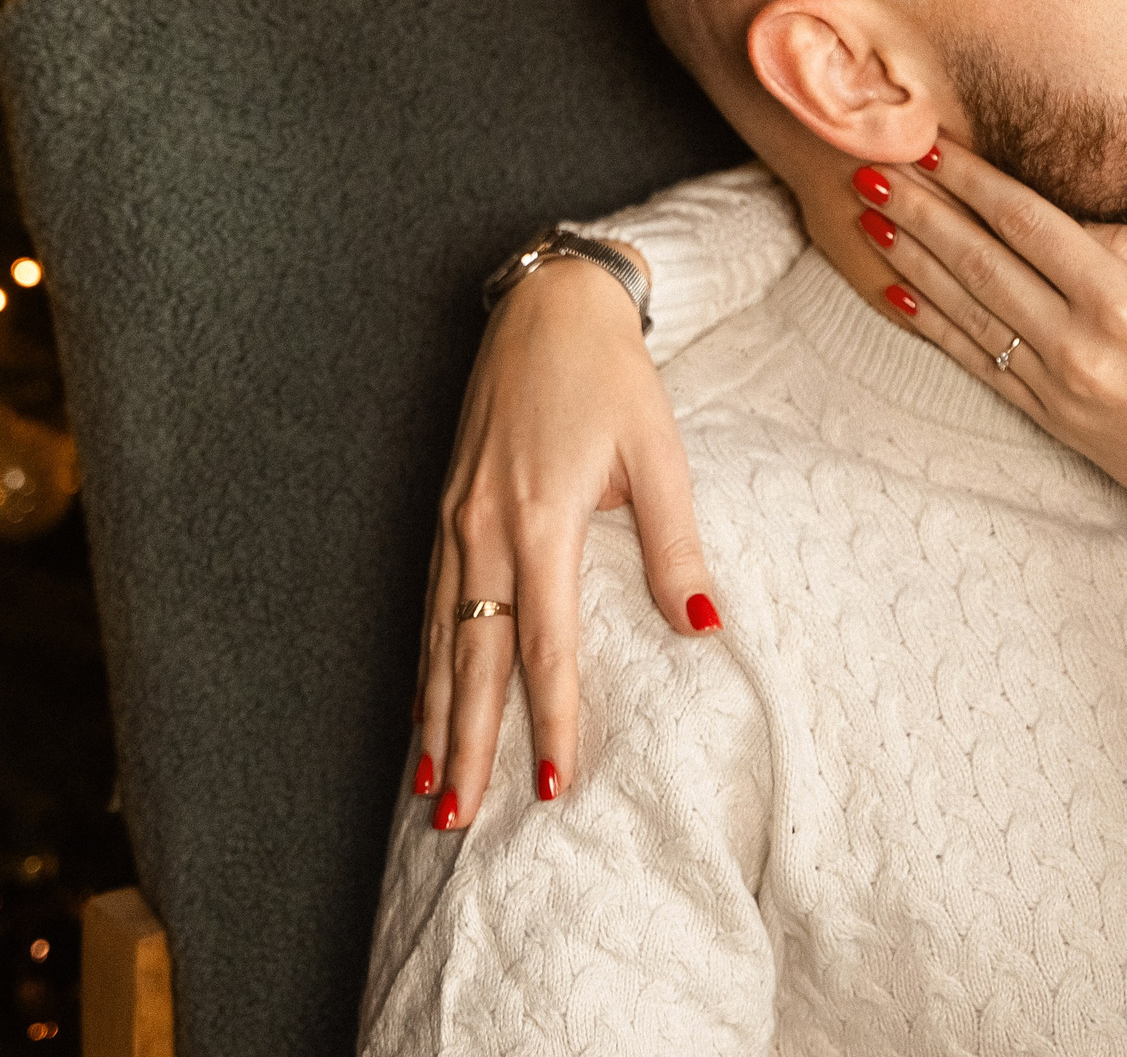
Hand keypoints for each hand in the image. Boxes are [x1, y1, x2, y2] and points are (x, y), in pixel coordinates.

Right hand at [418, 254, 721, 827]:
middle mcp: (483, 524)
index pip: (543, 643)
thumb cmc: (610, 375)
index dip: (548, 719)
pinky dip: (425, 662)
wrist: (546, 304)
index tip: (551, 785)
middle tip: (456, 822)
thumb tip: (701, 626)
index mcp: (540, 514)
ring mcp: (454, 517)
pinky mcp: (446, 506)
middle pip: (473, 658)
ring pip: (441, 637)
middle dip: (466, 743)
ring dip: (435, 716)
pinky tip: (425, 703)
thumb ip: (674, 543)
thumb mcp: (659, 451)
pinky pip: (431, 602)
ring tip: (429, 787)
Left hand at [852, 143, 1126, 501]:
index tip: (929, 144)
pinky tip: (894, 293)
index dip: (972, 181)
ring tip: (869, 216)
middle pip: (981, 261)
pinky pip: (977, 362)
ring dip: (912, 259)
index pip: (1027, 222)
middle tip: (870, 167)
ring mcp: (1056, 385)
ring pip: (967, 309)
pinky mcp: (1048, 417)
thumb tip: (1067, 220)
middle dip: (922, 210)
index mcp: (1122, 299)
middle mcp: (1078, 343)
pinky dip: (932, 326)